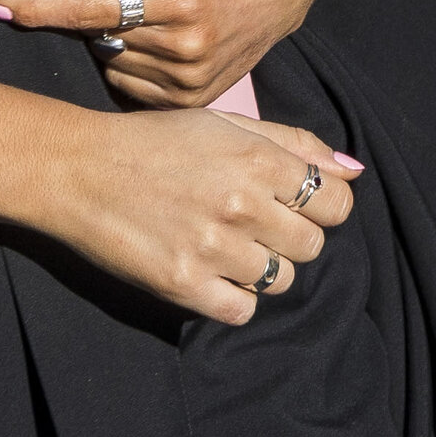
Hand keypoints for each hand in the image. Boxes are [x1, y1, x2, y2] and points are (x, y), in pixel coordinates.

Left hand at [0, 0, 327, 110]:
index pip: (92, 7)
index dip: (42, 6)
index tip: (2, 8)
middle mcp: (183, 46)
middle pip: (98, 33)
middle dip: (98, 7)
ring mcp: (187, 80)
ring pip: (111, 60)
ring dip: (115, 36)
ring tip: (152, 12)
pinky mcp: (189, 100)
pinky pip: (129, 85)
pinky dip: (130, 60)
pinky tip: (158, 39)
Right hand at [17, 104, 361, 326]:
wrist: (81, 170)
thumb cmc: (158, 143)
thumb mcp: (229, 125)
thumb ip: (296, 145)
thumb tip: (354, 169)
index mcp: (258, 160)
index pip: (336, 202)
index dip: (323, 205)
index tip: (296, 204)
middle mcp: (242, 205)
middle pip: (312, 246)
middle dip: (292, 236)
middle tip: (255, 224)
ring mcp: (213, 249)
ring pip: (280, 280)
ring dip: (261, 268)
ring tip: (226, 244)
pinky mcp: (183, 285)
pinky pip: (242, 311)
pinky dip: (233, 298)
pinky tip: (211, 272)